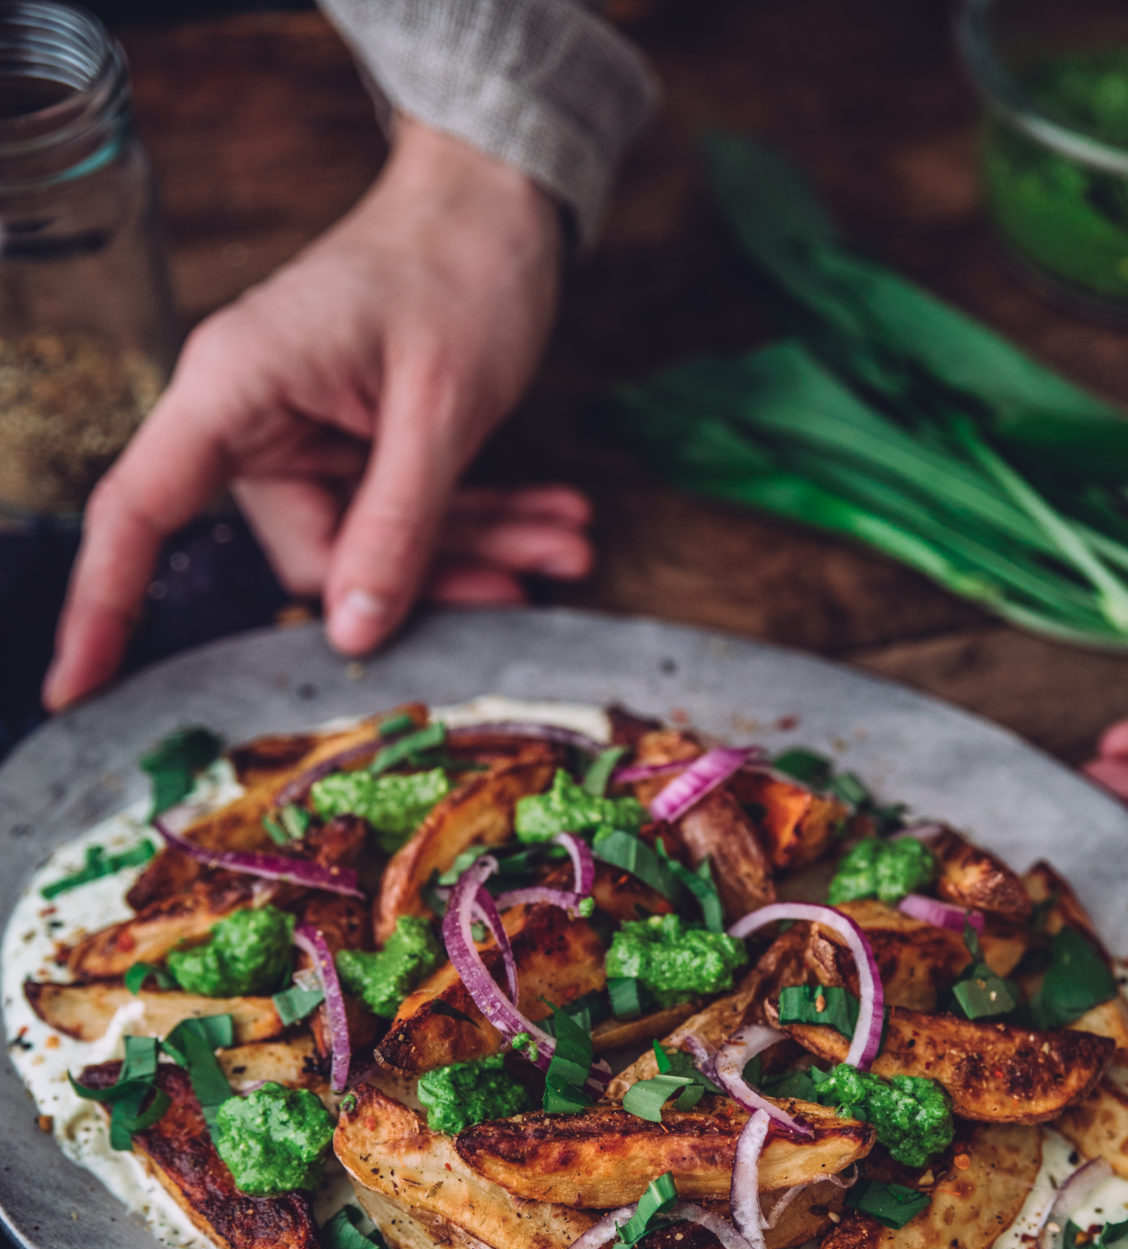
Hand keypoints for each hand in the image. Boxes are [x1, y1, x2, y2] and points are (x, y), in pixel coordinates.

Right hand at [43, 118, 588, 711]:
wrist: (500, 197)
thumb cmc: (459, 267)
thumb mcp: (439, 408)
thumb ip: (396, 527)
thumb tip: (351, 633)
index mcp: (233, 389)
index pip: (140, 512)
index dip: (104, 607)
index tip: (75, 690)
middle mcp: (253, 419)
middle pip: (312, 558)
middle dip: (429, 576)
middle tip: (539, 578)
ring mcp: (305, 435)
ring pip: (377, 547)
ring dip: (478, 550)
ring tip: (572, 546)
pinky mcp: (356, 444)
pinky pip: (407, 514)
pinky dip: (481, 522)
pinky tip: (554, 526)